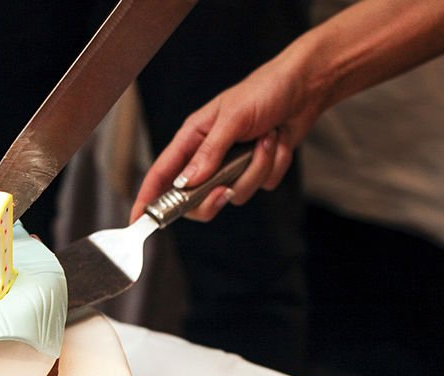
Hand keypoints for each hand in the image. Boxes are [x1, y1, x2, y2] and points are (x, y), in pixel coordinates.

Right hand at [131, 50, 323, 222]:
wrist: (304, 87)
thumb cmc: (264, 90)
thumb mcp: (232, 117)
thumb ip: (209, 152)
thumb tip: (186, 183)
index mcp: (193, 139)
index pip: (161, 175)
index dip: (148, 199)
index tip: (139, 221)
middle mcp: (209, 157)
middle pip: (196, 200)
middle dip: (212, 197)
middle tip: (224, 189)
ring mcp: (233, 167)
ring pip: (235, 194)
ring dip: (255, 168)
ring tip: (265, 139)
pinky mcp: (256, 170)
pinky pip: (261, 185)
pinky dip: (273, 165)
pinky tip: (277, 141)